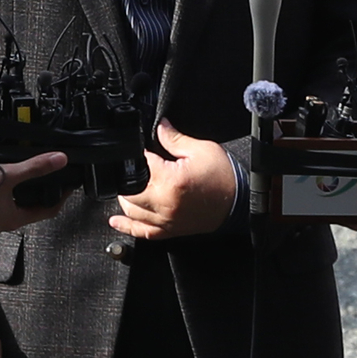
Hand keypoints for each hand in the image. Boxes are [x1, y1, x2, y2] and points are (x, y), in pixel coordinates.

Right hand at [0, 150, 69, 235]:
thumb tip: (59, 160)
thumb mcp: (7, 175)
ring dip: (22, 192)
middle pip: (31, 208)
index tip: (68, 184)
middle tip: (50, 177)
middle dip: (41, 193)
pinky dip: (5, 191)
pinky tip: (1, 179)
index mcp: (15, 219)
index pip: (48, 211)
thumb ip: (34, 167)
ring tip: (27, 174)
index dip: (61, 197)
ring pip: (14, 205)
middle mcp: (3, 222)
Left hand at [107, 125, 236, 240]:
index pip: (140, 163)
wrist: (240, 202)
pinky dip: (127, 227)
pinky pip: (143, 232)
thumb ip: (173, 138)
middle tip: (136, 167)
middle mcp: (164, 203)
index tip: (142, 148)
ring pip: (132, 212)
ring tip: (127, 187)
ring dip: (125, 199)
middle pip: (129, 192)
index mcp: (170, 180)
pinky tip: (116, 222)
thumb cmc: (224, 177)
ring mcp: (166, 219)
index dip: (138, 153)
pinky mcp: (170, 230)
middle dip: (128, 178)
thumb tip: (158, 126)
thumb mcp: (200, 149)